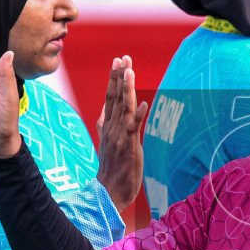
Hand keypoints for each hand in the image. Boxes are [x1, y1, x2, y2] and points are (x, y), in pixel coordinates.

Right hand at [96, 55, 148, 213]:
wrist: (108, 192)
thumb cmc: (111, 169)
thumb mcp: (107, 142)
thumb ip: (106, 124)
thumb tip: (106, 109)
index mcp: (107, 126)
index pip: (110, 97)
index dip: (114, 79)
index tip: (117, 62)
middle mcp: (111, 128)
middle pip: (115, 97)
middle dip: (120, 76)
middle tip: (123, 58)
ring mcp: (118, 137)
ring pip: (123, 108)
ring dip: (126, 89)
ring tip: (130, 71)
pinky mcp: (127, 147)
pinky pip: (133, 128)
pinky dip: (137, 115)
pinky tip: (143, 103)